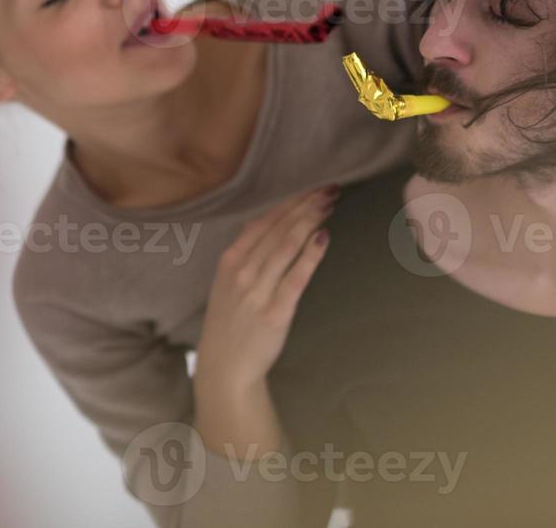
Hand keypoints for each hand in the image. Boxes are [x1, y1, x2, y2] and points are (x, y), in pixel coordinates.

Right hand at [193, 184, 336, 404]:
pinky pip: (296, 276)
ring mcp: (257, 291)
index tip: (312, 187)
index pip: (264, 221)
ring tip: (330, 204)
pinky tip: (324, 237)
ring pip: (287, 246)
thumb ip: (247, 254)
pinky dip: (311, 254)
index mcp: (229, 261)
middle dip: (305, 205)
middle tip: (329, 188)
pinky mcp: (275, 312)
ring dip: (310, 220)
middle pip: (278, 228)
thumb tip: (274, 222)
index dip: (290, 202)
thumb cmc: (231, 323)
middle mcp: (242, 272)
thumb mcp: (227, 283)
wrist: (225, 369)